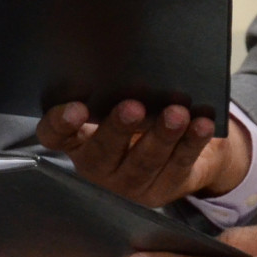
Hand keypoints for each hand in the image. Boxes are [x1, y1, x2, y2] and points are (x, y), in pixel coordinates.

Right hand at [38, 100, 250, 206]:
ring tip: (176, 113)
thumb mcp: (115, 104)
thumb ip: (111, 91)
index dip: (60, 124)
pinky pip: (180, 164)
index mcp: (78, 141)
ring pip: (145, 162)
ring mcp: (130, 184)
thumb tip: (126, 69)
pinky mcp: (165, 187)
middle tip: (133, 106)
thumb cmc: (136, 119)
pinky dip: (192, 143)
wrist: (174, 152)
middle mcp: (98, 167)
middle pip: (102, 152)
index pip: (55, 136)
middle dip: (118, 129)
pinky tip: (201, 124)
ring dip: (162, 136)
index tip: (76, 108)